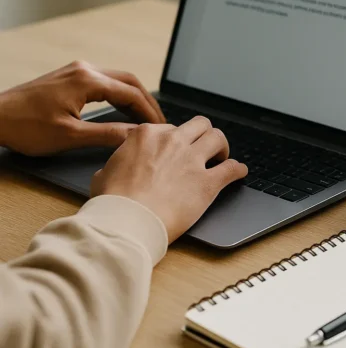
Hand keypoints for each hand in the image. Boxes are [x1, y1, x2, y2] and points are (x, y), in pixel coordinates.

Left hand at [0, 61, 164, 155]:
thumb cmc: (26, 127)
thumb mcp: (70, 136)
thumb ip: (108, 134)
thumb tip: (136, 136)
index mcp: (87, 80)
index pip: (131, 93)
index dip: (150, 113)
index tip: (162, 129)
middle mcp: (84, 69)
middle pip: (128, 81)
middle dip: (147, 102)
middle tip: (161, 123)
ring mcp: (75, 71)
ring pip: (116, 80)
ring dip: (133, 98)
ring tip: (145, 119)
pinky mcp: (68, 77)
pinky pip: (103, 82)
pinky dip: (118, 95)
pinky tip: (121, 111)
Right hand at [91, 119, 247, 241]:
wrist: (127, 222)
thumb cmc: (112, 203)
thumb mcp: (103, 174)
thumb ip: (116, 164)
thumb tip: (113, 169)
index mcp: (147, 135)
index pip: (169, 128)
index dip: (174, 140)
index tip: (176, 150)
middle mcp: (172, 142)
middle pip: (199, 124)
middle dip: (203, 134)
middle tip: (204, 147)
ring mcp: (191, 161)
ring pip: (218, 137)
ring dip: (222, 146)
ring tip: (221, 157)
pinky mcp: (207, 183)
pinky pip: (231, 168)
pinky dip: (238, 169)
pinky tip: (239, 172)